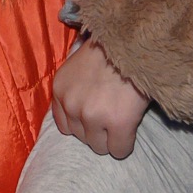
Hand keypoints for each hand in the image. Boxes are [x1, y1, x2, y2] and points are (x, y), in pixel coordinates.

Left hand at [51, 38, 149, 158]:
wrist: (133, 41)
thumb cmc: (108, 50)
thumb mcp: (78, 66)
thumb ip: (73, 90)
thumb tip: (77, 115)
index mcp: (59, 89)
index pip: (65, 127)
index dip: (83, 122)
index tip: (97, 112)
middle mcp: (72, 104)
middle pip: (83, 139)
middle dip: (99, 130)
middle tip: (112, 111)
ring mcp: (93, 116)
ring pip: (101, 147)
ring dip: (112, 136)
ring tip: (121, 114)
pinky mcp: (117, 123)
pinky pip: (119, 151)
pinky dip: (126, 143)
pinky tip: (131, 126)